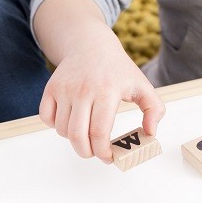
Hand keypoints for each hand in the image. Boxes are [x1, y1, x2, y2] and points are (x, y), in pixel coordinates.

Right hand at [39, 30, 164, 162]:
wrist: (91, 45)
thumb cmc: (117, 69)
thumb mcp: (142, 85)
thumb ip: (154, 110)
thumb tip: (150, 133)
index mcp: (107, 92)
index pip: (99, 132)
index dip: (103, 152)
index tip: (108, 157)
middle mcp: (83, 91)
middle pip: (77, 136)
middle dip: (86, 153)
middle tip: (94, 153)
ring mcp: (65, 89)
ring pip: (62, 130)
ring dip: (73, 139)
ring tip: (86, 133)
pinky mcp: (51, 89)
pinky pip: (47, 119)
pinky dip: (56, 127)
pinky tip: (70, 122)